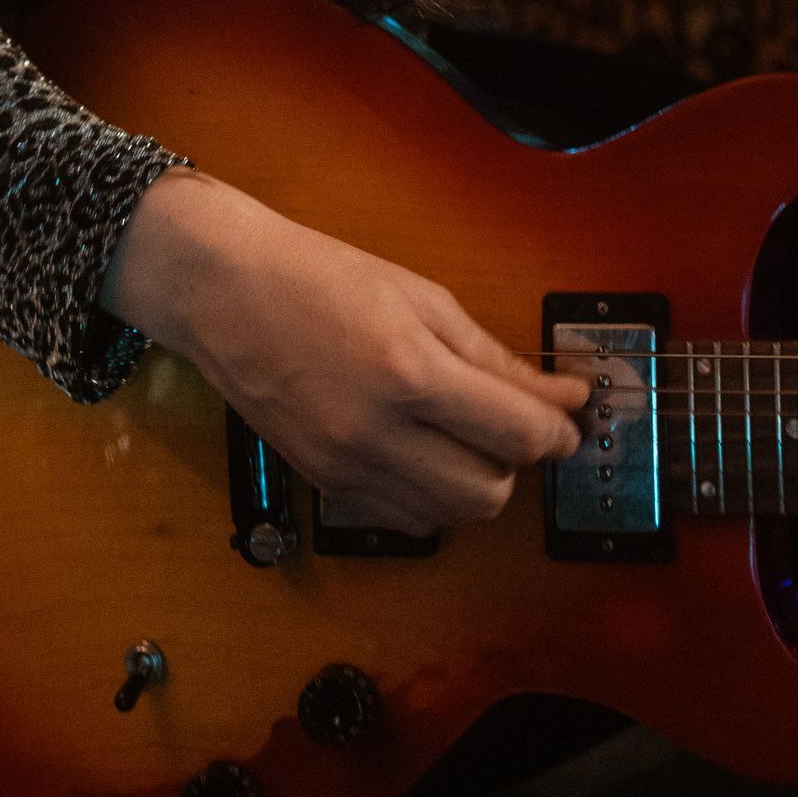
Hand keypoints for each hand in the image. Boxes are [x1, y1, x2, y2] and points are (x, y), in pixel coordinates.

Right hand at [100, 167, 589, 533]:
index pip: (518, 433)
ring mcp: (346, 467)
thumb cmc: (321, 277)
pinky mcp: (325, 484)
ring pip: (451, 515)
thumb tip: (561, 393)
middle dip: (519, 460)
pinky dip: (432, 497)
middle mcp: (378, 433)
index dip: (560, 428)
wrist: (226, 293)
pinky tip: (424, 451)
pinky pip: (405, 519)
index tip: (570, 412)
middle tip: (516, 420)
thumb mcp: (422, 298)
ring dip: (477, 481)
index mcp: (410, 371)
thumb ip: (495, 357)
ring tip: (468, 433)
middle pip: (491, 491)